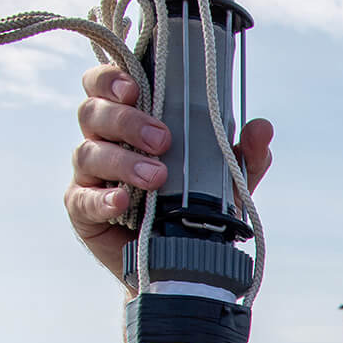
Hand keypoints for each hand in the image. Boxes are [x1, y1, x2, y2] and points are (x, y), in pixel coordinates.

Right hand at [67, 63, 273, 280]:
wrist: (179, 263)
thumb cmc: (194, 207)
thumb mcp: (225, 181)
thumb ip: (242, 155)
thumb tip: (261, 128)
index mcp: (129, 123)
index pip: (105, 86)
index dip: (111, 79)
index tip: (135, 88)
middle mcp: (103, 142)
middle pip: (92, 113)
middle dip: (125, 121)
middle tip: (161, 139)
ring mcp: (89, 176)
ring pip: (87, 153)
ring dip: (122, 161)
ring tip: (156, 177)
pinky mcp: (81, 210)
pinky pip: (82, 199)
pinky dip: (101, 198)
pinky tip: (120, 200)